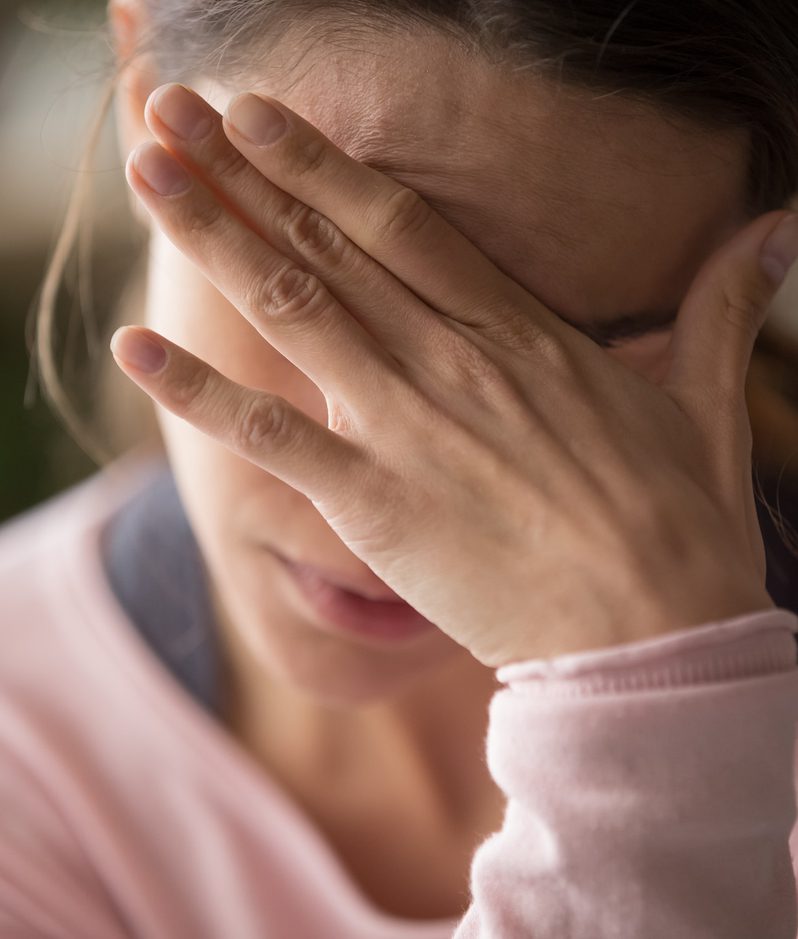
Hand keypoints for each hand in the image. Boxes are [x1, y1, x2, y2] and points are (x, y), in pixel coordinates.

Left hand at [111, 82, 788, 667]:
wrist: (651, 635)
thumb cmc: (676, 523)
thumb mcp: (704, 401)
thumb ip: (720, 311)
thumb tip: (776, 231)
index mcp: (520, 335)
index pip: (403, 226)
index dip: (325, 166)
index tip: (264, 117)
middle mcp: (451, 363)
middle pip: (328, 249)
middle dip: (245, 175)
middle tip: (173, 114)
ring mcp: (406, 429)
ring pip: (292, 312)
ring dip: (212, 238)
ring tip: (149, 175)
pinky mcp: (374, 503)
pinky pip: (269, 437)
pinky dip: (196, 392)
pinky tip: (132, 347)